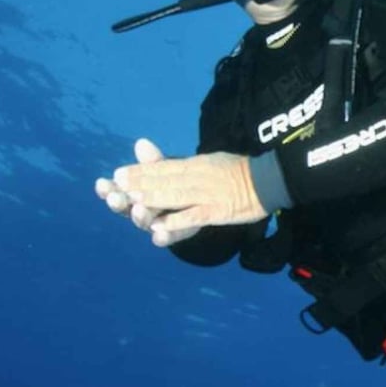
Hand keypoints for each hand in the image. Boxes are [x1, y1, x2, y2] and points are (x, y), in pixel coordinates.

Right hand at [94, 138, 200, 246]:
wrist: (202, 199)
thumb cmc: (174, 182)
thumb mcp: (165, 170)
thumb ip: (154, 162)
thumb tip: (142, 143)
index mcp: (135, 193)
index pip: (117, 190)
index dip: (108, 188)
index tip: (101, 182)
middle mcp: (142, 210)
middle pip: (127, 208)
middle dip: (120, 203)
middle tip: (115, 198)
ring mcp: (158, 224)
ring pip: (145, 223)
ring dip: (140, 218)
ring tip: (139, 210)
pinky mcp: (177, 233)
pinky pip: (169, 237)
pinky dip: (164, 237)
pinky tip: (160, 236)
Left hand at [111, 141, 267, 241]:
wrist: (269, 180)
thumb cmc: (238, 171)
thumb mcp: (210, 161)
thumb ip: (185, 164)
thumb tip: (163, 159)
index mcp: (196, 165)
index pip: (164, 167)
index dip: (140, 171)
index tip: (118, 174)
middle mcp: (198, 177)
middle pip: (165, 180)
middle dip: (140, 184)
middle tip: (117, 186)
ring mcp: (207, 195)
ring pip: (176, 197)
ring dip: (154, 199)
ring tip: (133, 202)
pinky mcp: (218, 212)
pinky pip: (194, 217)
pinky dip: (176, 222)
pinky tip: (159, 227)